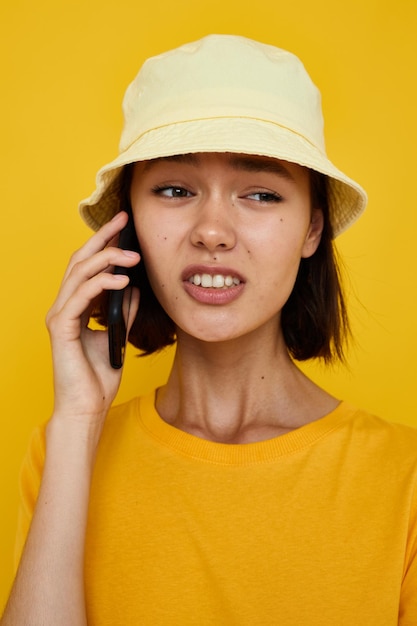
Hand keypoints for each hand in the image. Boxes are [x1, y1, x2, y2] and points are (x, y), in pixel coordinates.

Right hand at [45, 211, 139, 430]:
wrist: (87, 407)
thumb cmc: (99, 376)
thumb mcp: (118, 334)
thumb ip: (123, 310)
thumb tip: (135, 286)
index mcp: (75, 307)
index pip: (88, 266)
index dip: (104, 243)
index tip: (124, 225)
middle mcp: (64, 306)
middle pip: (80, 261)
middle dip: (102, 237)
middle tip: (123, 220)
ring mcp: (60, 315)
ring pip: (79, 274)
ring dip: (107, 259)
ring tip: (133, 255)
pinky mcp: (61, 327)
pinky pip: (80, 297)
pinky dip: (101, 283)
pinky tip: (122, 279)